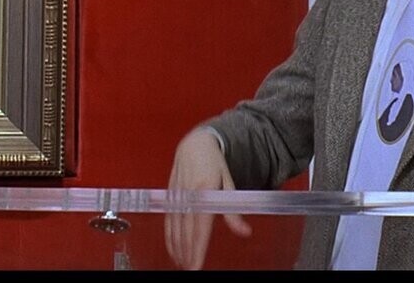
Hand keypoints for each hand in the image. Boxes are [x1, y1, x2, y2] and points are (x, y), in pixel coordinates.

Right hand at [164, 127, 251, 269]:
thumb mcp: (229, 183)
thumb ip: (234, 210)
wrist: (195, 143)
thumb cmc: (213, 162)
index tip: (196, 265)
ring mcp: (176, 194)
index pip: (200, 227)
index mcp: (204, 190)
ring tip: (181, 263)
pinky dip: (169, 235)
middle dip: (187, 252)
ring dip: (177, 247)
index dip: (197, 248)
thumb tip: (244, 231)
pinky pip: (168, 218)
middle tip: (190, 269)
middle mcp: (187, 193)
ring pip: (175, 226)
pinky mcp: (170, 194)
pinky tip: (172, 247)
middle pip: (186, 230)